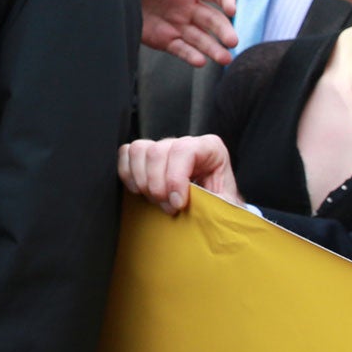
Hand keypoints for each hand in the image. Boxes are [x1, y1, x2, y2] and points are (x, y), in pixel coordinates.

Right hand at [116, 135, 239, 213]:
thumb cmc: (219, 205)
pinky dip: (128, 174)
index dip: (176, 178)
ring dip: (142, 181)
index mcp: (209, 148)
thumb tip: (204, 209)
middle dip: (158, 186)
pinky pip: (126, 153)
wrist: (210, 208)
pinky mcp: (146, 154)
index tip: (177, 203)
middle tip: (169, 208)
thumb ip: (217, 204)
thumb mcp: (225, 205)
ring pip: (139, 150)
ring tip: (156, 200)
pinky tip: (141, 191)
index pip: (185, 150)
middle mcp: (185, 142)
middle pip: (157, 152)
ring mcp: (163, 146)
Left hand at [136, 0, 238, 66]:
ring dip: (214, 49)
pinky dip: (191, 56)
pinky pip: (181, 49)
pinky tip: (201, 62)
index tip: (231, 10)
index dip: (226, 0)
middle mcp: (188, 7)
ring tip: (225, 59)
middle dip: (224, 31)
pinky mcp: (164, 39)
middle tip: (233, 41)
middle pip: (213, 20)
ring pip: (201, 39)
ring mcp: (178, 24)